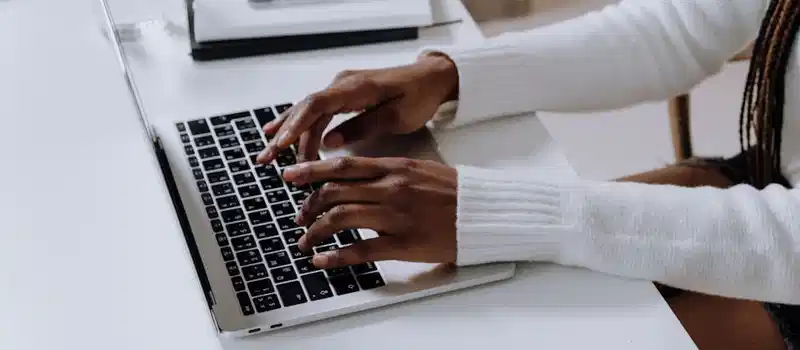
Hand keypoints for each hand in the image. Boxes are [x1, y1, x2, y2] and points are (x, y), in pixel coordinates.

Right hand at [256, 53, 458, 163]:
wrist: (431, 78)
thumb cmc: (419, 96)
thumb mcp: (398, 116)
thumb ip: (363, 126)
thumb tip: (329, 142)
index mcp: (356, 87)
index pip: (317, 105)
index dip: (296, 126)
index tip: (282, 145)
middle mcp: (343, 84)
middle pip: (305, 109)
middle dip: (285, 136)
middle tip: (267, 159)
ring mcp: (341, 88)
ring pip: (307, 111)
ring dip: (288, 133)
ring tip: (267, 154)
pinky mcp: (343, 95)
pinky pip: (315, 110)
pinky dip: (297, 123)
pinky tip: (278, 133)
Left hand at [282, 156, 457, 268]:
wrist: (484, 211)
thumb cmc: (454, 192)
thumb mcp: (419, 169)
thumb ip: (388, 172)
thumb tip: (359, 177)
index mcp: (394, 168)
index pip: (343, 166)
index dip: (311, 170)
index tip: (291, 175)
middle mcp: (391, 188)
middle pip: (335, 192)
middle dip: (309, 205)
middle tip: (299, 216)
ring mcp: (395, 216)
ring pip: (341, 219)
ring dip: (316, 231)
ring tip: (306, 240)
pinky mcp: (403, 243)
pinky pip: (360, 250)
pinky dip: (335, 256)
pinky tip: (322, 260)